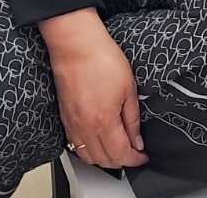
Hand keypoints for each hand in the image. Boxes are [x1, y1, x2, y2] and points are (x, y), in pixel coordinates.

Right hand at [38, 9, 147, 169]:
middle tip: (133, 153)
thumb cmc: (100, 58)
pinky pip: (75, 145)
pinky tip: (96, 142)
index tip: (142, 156)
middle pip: (104, 160)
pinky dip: (88, 151)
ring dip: (104, 159)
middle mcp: (85, 128)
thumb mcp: (128, 87)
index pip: (121, 154)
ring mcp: (72, 124)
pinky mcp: (64, 117)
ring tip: (116, 150)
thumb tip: (136, 140)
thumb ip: (132, 118)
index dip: (135, 159)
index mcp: (104, 122)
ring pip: (88, 157)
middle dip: (121, 161)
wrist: (75, 44)